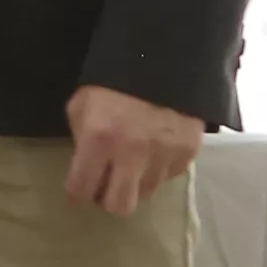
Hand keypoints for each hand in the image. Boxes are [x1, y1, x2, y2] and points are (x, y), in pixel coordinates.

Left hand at [63, 83, 205, 216]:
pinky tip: (153, 151)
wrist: (165, 59)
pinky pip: (169, 177)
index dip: (77, 192)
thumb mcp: (82, 104)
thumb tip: (85, 165)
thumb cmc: (114, 82)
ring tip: (131, 164)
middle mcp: (132, 153)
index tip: (80, 188)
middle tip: (106, 186)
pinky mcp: (188, 152)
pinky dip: (158, 170)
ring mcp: (164, 155)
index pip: (82, 189)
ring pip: (146, 193)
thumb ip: (81, 138)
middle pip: (120, 206)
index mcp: (99, 139)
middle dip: (108, 199)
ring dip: (135, 184)